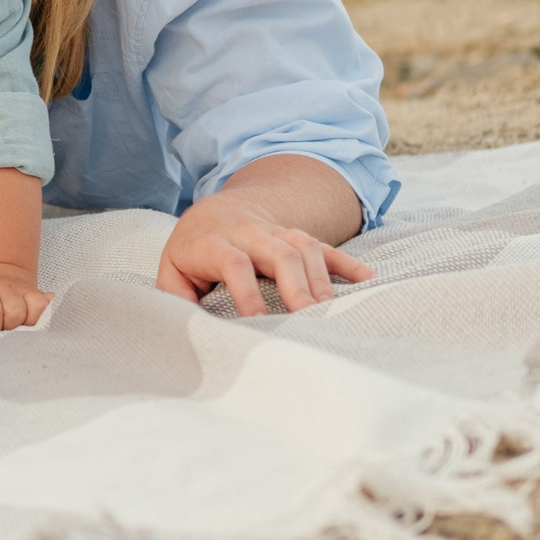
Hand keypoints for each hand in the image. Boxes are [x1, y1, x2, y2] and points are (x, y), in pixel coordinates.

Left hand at [0, 272, 51, 334]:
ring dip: (27, 324)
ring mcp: (25, 291)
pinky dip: (44, 316)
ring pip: (36, 309)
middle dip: (9, 328)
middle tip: (4, 330)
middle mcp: (8, 289)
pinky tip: (33, 321)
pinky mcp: (40, 295)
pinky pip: (48, 306)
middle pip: (15, 313)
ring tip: (18, 327)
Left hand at [155, 190, 371, 315]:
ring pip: (304, 248)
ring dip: (320, 278)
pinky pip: (325, 246)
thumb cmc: (192, 252)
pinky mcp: (296, 237)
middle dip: (296, 286)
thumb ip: (174, 298)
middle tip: (308, 319)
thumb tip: (185, 328)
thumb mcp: (172, 272)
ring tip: (331, 312)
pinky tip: (367, 280)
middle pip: (279, 253)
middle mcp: (249, 233)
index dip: (247, 292)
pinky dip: (347, 263)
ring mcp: (277, 232)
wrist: (214, 211)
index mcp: (214, 243)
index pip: (234, 263)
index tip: (258, 323)